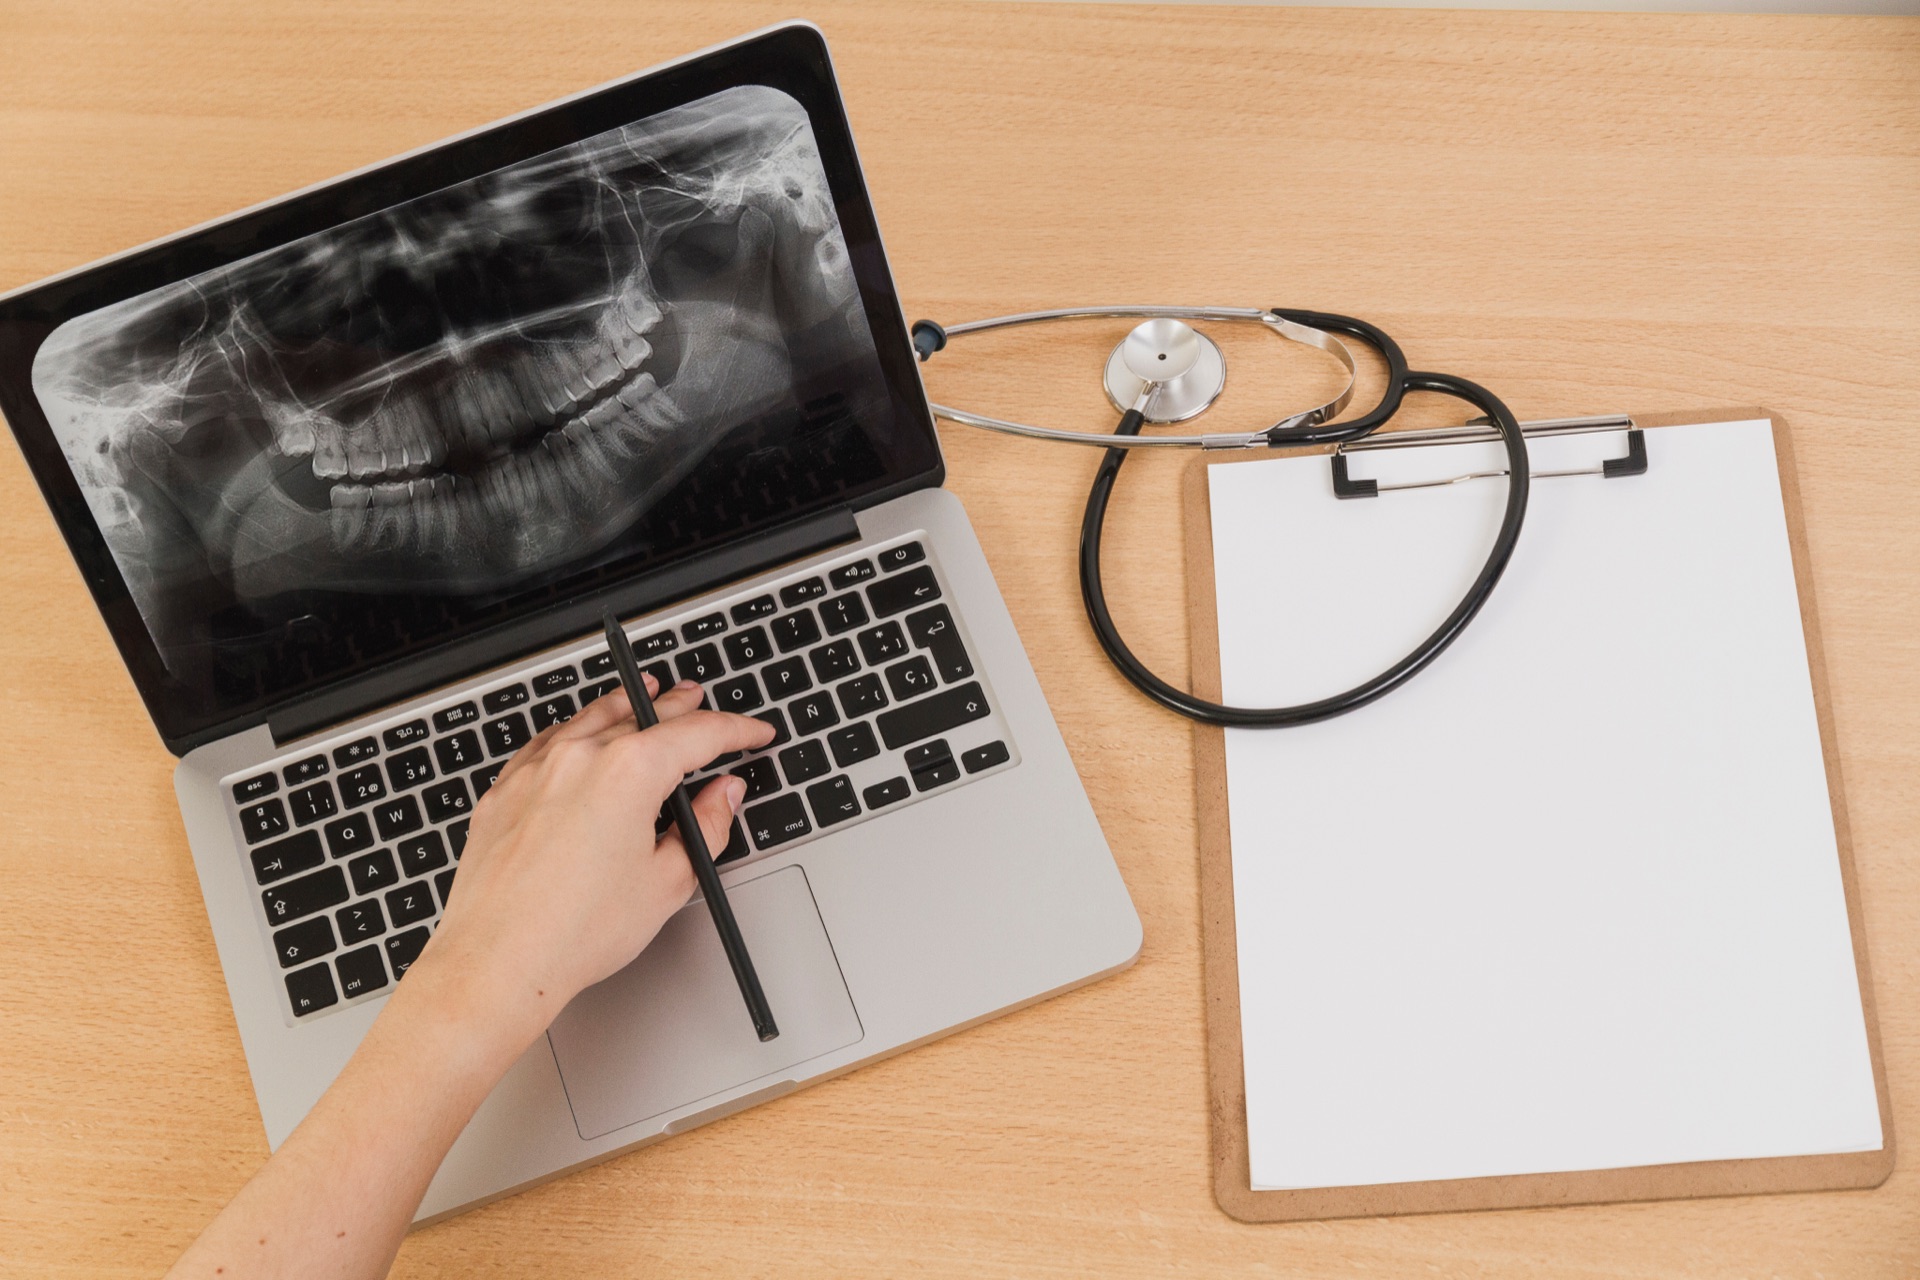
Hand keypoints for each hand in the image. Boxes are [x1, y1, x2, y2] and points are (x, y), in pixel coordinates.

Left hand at [400, 676, 776, 1063]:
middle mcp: (579, 757)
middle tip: (702, 700)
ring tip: (648, 695)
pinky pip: (546, 741)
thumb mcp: (667, 882)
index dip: (737, 730)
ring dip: (627, 704)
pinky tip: (580, 734)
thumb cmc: (575, 932)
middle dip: (682, 706)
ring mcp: (536, 770)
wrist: (498, 962)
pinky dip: (575, 730)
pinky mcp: (504, 791)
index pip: (699, 733)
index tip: (754, 733)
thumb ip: (706, 828)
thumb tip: (722, 797)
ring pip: (591, 717)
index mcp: (628, 773)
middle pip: (645, 714)